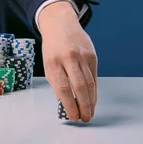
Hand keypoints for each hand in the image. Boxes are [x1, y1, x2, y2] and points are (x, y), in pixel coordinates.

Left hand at [39, 1, 97, 121]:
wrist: (61, 24)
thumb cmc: (52, 48)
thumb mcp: (48, 64)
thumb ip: (56, 83)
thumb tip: (65, 104)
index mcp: (54, 62)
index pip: (63, 87)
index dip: (69, 104)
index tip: (72, 117)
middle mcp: (69, 58)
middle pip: (79, 86)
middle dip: (84, 106)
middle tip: (85, 118)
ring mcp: (82, 56)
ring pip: (90, 83)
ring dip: (91, 101)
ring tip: (89, 113)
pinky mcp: (92, 55)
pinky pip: (94, 77)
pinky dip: (94, 91)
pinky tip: (93, 100)